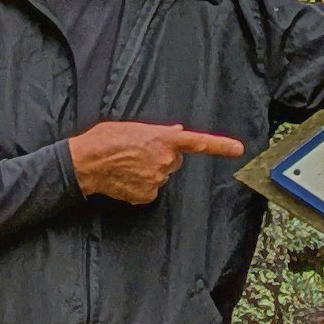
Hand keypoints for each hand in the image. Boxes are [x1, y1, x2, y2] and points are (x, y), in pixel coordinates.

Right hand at [68, 120, 245, 204]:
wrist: (85, 162)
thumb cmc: (106, 139)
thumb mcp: (134, 127)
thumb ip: (159, 132)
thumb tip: (177, 132)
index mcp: (164, 140)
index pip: (198, 142)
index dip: (220, 145)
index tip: (238, 149)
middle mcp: (165, 161)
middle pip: (174, 162)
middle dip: (161, 158)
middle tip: (138, 152)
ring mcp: (157, 180)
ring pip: (161, 176)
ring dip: (149, 171)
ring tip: (127, 164)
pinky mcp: (147, 195)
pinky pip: (150, 191)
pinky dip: (140, 186)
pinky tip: (125, 178)